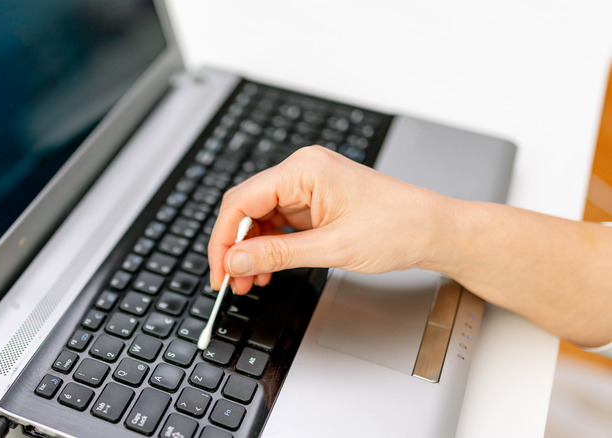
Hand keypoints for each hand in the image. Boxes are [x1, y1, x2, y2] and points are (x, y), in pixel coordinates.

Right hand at [207, 146, 452, 293]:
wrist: (433, 230)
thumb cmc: (399, 227)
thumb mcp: (333, 248)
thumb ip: (278, 255)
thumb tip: (236, 261)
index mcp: (304, 169)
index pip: (242, 200)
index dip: (223, 239)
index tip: (220, 270)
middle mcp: (302, 172)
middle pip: (247, 208)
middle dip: (235, 247)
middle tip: (232, 282)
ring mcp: (308, 187)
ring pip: (261, 219)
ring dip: (251, 251)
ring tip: (250, 281)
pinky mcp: (314, 202)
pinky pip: (279, 224)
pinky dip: (269, 248)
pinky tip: (267, 269)